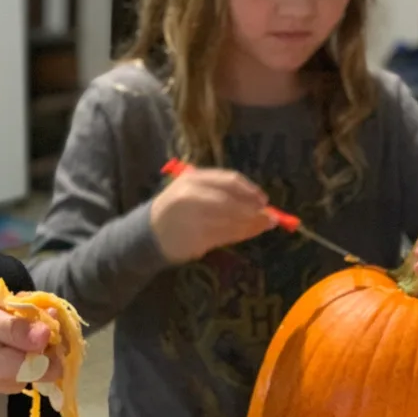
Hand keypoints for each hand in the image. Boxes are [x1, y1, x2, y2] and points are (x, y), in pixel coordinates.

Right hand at [0, 295, 62, 393]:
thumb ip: (13, 328)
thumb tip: (48, 335)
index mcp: (8, 369)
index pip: (56, 362)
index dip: (54, 336)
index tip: (37, 312)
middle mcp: (14, 381)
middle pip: (51, 357)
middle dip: (43, 329)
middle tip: (18, 306)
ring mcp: (11, 380)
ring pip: (41, 354)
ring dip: (32, 329)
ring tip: (7, 311)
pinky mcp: (8, 374)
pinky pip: (28, 354)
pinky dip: (23, 336)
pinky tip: (4, 321)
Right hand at [150, 167, 274, 262]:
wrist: (148, 233)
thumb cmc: (177, 210)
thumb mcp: (195, 192)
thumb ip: (224, 194)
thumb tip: (261, 203)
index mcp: (193, 179)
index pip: (229, 181)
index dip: (250, 190)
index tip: (264, 200)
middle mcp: (192, 195)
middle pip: (231, 201)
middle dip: (253, 210)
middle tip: (270, 217)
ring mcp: (192, 218)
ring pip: (231, 220)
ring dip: (251, 224)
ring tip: (264, 225)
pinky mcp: (194, 237)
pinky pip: (225, 235)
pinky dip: (241, 234)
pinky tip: (249, 233)